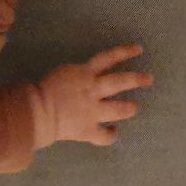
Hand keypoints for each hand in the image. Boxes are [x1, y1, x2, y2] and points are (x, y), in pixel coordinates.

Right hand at [38, 44, 153, 146]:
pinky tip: (114, 133)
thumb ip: (79, 74)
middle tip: (149, 79)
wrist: (35, 112)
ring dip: (129, 108)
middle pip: (121, 81)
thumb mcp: (64, 73)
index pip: (109, 58)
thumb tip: (87, 75)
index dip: (125, 52)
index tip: (138, 50)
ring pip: (118, 109)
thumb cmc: (44, 89)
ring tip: (136, 107)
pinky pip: (103, 135)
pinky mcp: (88, 129)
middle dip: (137, 79)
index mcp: (85, 74)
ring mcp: (92, 111)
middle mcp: (93, 90)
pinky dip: (110, 135)